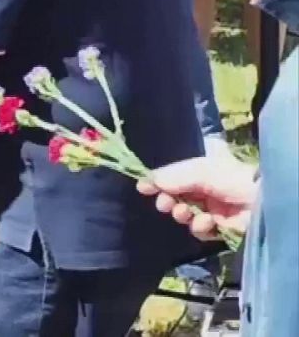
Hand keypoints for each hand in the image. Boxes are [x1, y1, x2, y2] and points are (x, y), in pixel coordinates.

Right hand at [138, 156, 257, 240]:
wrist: (259, 202)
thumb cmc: (229, 179)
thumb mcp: (198, 173)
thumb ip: (171, 178)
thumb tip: (142, 182)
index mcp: (199, 172)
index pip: (172, 177)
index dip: (158, 182)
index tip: (143, 189)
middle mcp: (204, 190)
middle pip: (175, 197)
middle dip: (167, 201)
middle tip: (165, 204)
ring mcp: (211, 209)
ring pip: (185, 215)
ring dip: (182, 214)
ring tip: (186, 213)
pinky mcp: (219, 227)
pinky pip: (199, 230)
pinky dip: (200, 227)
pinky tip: (207, 223)